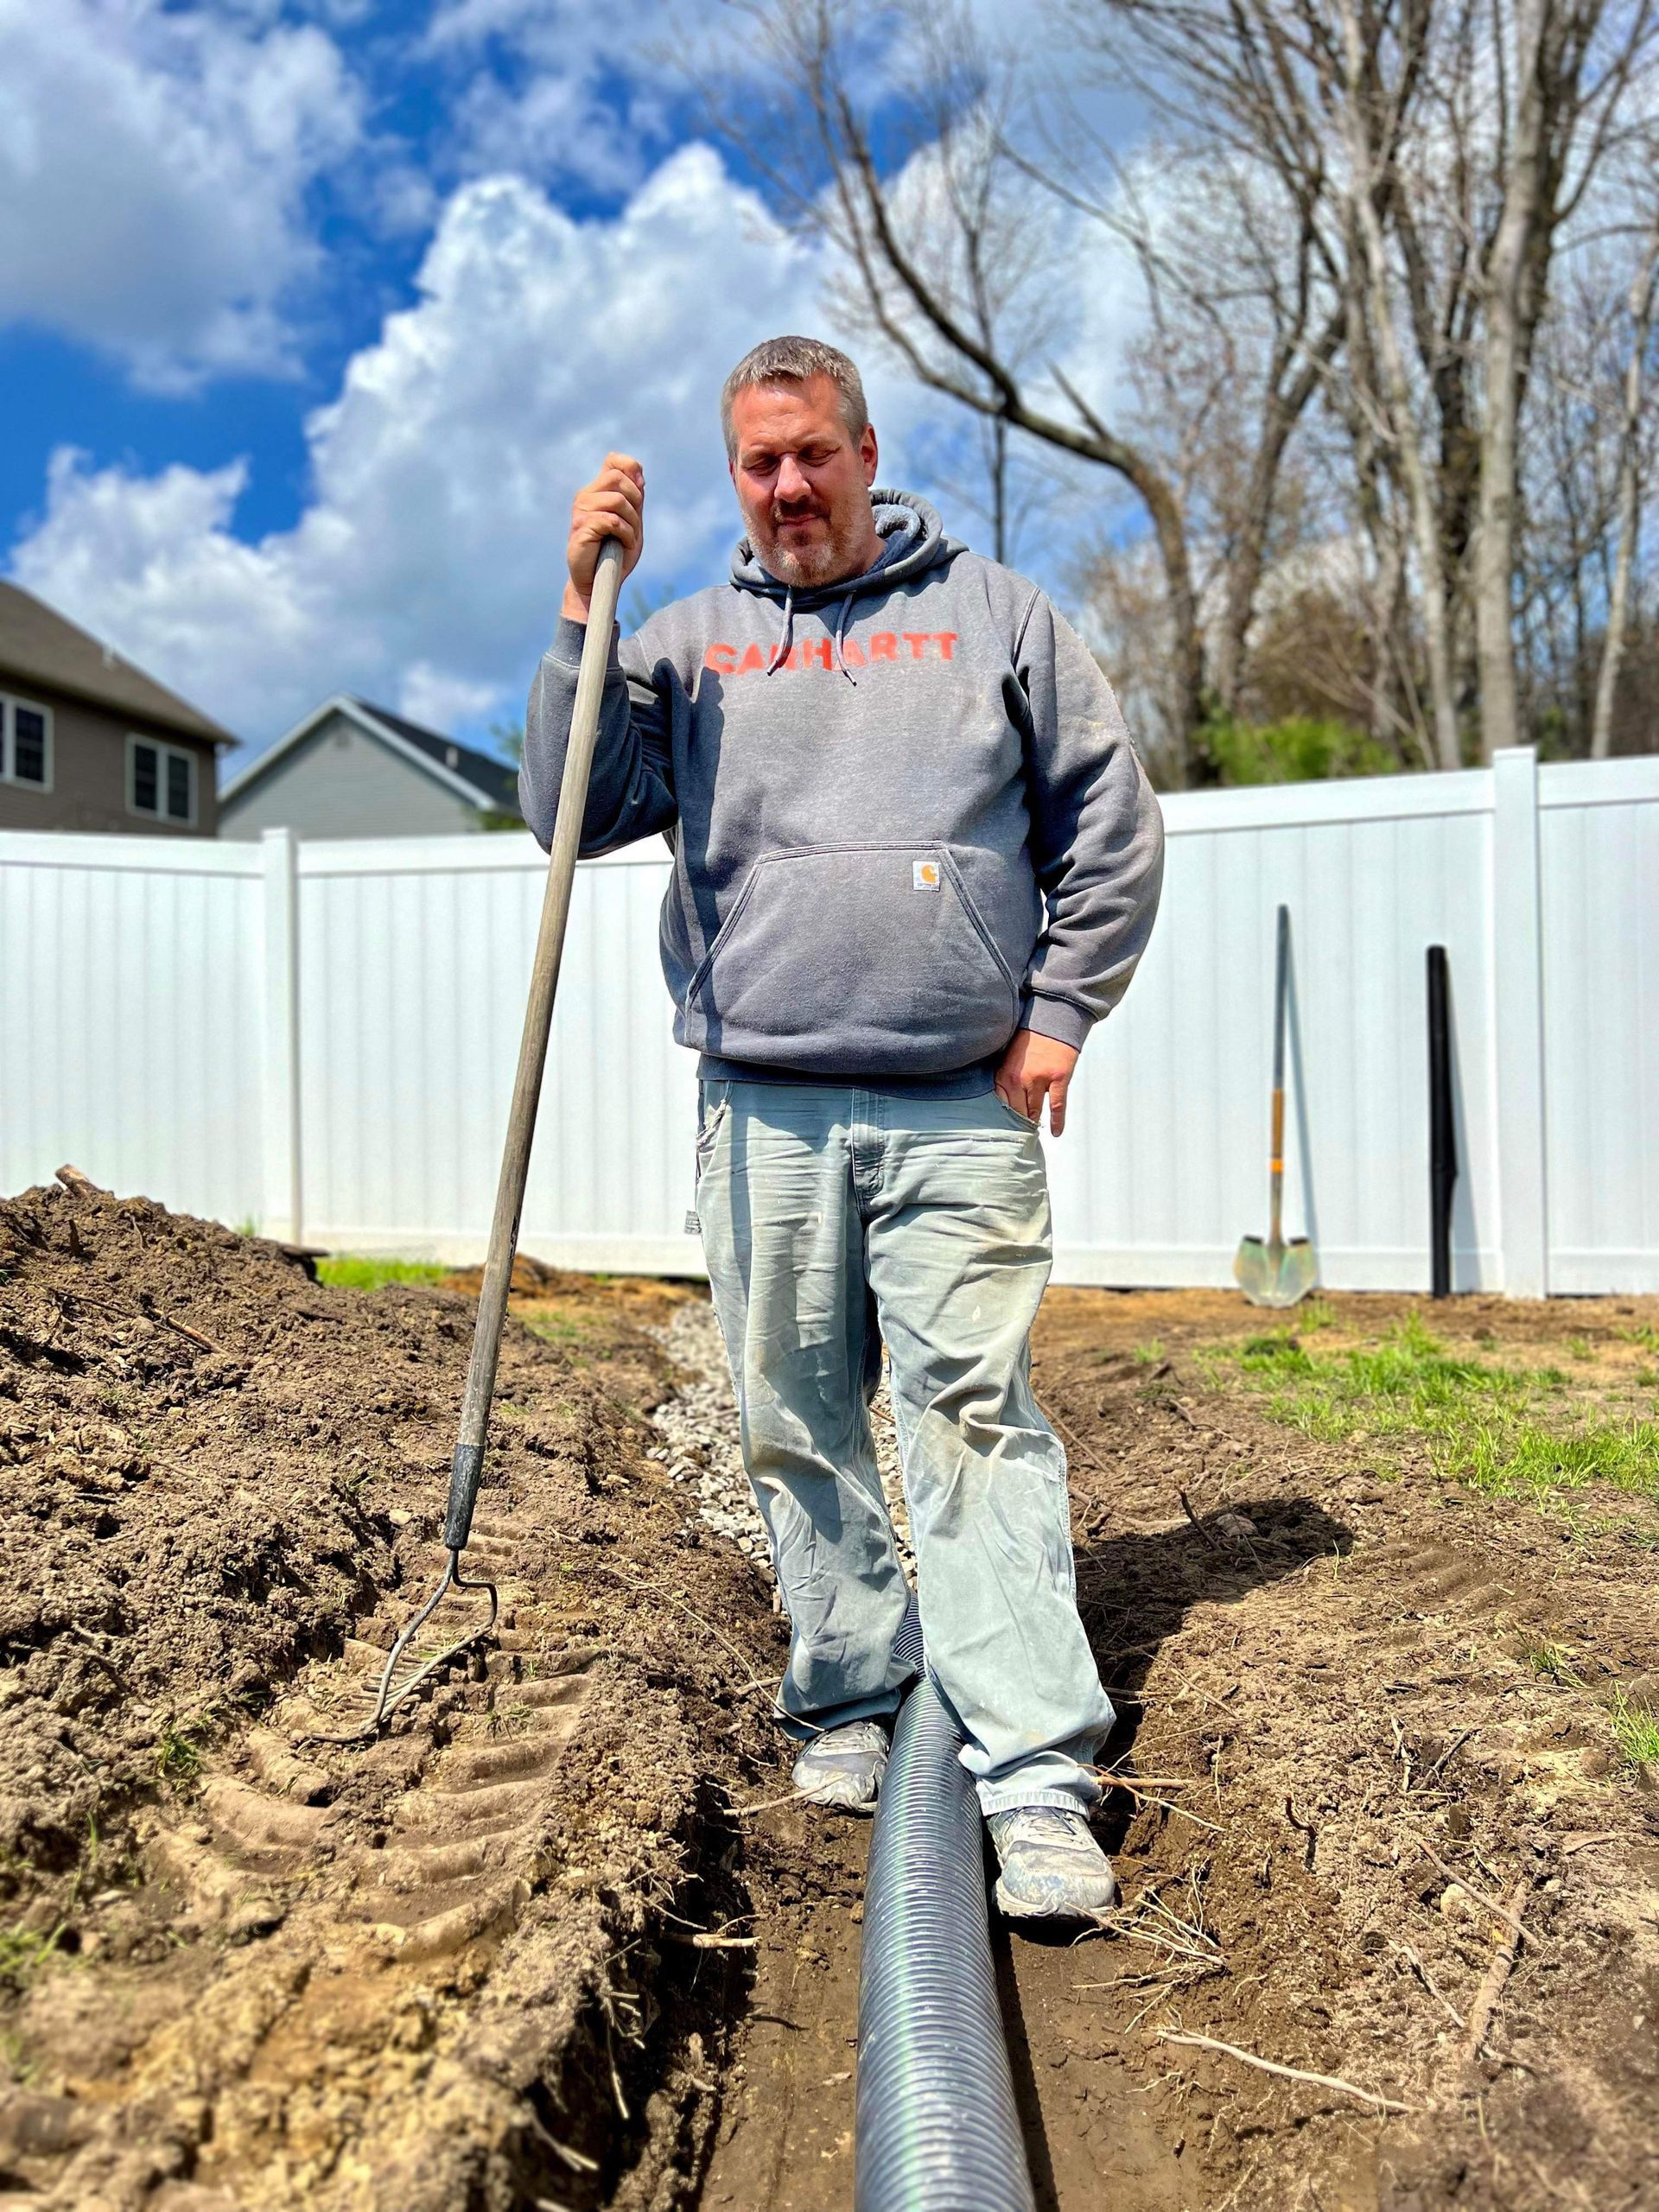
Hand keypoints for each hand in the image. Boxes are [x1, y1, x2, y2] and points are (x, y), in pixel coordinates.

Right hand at [563, 452, 644, 620]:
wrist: (597, 582)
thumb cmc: (614, 555)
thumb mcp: (631, 523)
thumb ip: (635, 500)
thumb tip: (640, 476)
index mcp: (598, 491)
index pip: (613, 460)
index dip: (630, 466)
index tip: (640, 487)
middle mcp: (586, 496)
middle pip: (618, 477)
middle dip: (636, 500)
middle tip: (635, 524)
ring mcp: (581, 511)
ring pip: (618, 500)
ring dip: (632, 522)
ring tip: (629, 538)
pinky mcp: (581, 527)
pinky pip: (613, 521)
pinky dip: (626, 535)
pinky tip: (624, 545)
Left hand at [994, 1030, 1079, 1135]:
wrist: (1052, 1020)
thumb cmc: (1030, 1039)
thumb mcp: (1008, 1058)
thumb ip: (1005, 1079)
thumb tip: (1004, 1103)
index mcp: (1005, 1074)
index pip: (1001, 1105)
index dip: (1003, 1120)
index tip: (1004, 1129)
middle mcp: (1020, 1079)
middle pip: (1017, 1112)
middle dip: (1018, 1124)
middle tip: (1019, 1135)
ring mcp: (1039, 1079)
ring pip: (1034, 1111)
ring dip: (1034, 1122)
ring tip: (1033, 1133)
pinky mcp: (1058, 1078)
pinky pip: (1057, 1105)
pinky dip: (1057, 1121)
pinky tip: (1056, 1132)